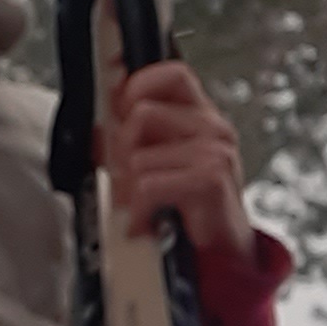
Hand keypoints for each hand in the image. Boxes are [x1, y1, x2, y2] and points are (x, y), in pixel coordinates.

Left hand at [101, 61, 254, 256]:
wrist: (226, 250)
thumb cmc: (192, 206)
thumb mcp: (162, 163)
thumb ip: (136, 139)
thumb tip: (100, 127)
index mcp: (202, 116)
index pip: (173, 74)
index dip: (138, 85)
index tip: (119, 110)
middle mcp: (213, 128)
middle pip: (143, 113)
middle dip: (122, 149)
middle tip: (123, 178)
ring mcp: (215, 152)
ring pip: (139, 156)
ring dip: (127, 188)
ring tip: (135, 206)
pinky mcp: (211, 179)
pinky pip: (148, 186)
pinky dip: (137, 211)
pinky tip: (142, 223)